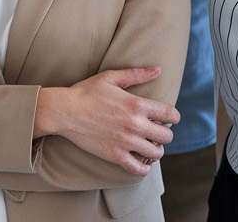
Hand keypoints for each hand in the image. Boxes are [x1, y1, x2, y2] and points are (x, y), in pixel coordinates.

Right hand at [34, 67, 178, 175]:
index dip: (174, 117)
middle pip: (166, 136)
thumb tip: (158, 70)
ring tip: (148, 145)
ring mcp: (125, 142)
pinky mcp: (115, 156)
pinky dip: (143, 167)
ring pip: (156, 153)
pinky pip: (138, 169)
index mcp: (136, 104)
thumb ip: (136, 74)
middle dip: (164, 134)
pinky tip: (140, 160)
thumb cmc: (86, 92)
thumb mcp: (111, 78)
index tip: (170, 118)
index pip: (169, 114)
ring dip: (155, 150)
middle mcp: (134, 124)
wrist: (64, 111)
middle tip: (156, 132)